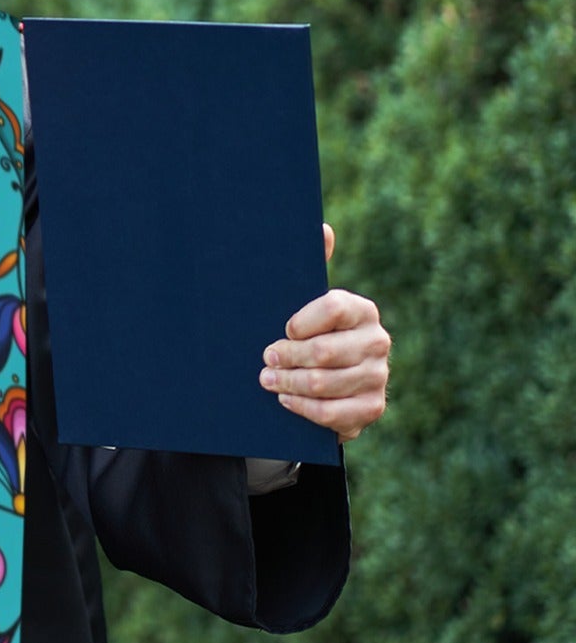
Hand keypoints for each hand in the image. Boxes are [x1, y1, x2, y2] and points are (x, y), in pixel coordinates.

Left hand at [259, 224, 389, 441]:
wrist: (326, 382)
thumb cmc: (308, 334)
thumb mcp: (304, 302)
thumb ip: (312, 266)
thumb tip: (322, 228)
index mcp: (362, 310)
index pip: (333, 307)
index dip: (301, 321)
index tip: (282, 329)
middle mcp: (377, 341)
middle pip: (324, 351)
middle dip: (286, 357)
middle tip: (265, 359)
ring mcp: (377, 377)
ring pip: (324, 383)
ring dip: (288, 383)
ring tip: (267, 380)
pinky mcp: (371, 408)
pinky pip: (332, 413)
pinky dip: (303, 408)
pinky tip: (286, 400)